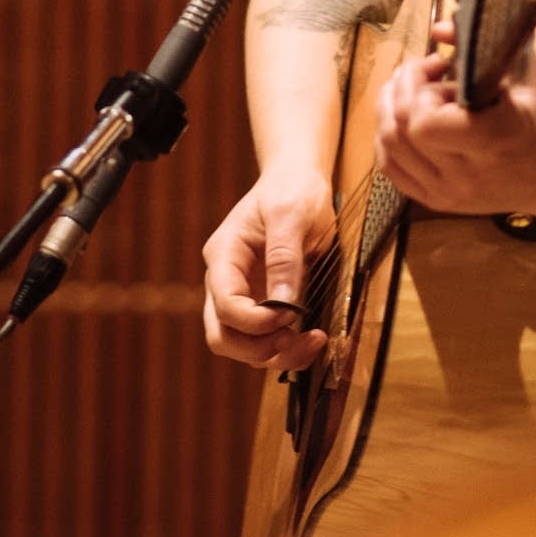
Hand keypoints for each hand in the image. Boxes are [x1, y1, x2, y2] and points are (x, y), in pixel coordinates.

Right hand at [202, 167, 332, 370]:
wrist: (300, 180)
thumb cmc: (292, 189)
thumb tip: (284, 307)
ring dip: (274, 355)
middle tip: (294, 341)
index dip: (252, 321)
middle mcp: (226, 280)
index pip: (224, 303)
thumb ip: (284, 258)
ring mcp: (244, 295)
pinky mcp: (264, 306)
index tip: (288, 318)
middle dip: (256, 348)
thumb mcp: (291, 214)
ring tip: (313, 342)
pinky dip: (286, 351)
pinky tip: (312, 340)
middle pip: (222, 335)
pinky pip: (265, 341)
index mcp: (224, 254)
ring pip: (242, 346)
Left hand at [374, 27, 535, 217]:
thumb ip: (479, 44)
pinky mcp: (441, 202)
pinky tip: (403, 120)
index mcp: (492, 139)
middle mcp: (467, 174)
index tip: (438, 65)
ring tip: (411, 91)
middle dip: (400, 90)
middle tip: (423, 72)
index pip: (423, 123)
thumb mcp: (525, 69)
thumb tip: (438, 27)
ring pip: (389, 151)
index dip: (417, 87)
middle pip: (400, 132)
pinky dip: (387, 141)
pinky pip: (393, 172)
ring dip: (389, 112)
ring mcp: (451, 194)